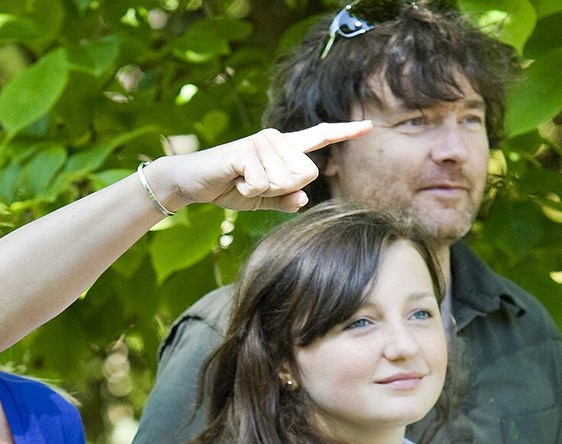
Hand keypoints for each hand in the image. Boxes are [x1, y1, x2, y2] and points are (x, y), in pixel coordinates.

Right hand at [148, 121, 370, 213]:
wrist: (193, 182)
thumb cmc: (227, 187)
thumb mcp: (260, 199)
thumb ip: (283, 199)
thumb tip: (303, 199)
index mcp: (283, 149)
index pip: (319, 136)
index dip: (344, 132)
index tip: (368, 126)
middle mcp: (276, 139)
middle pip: (306, 173)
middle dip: (282, 189)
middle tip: (254, 184)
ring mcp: (261, 142)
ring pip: (285, 181)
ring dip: (261, 190)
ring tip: (241, 180)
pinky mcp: (246, 150)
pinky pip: (262, 183)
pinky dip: (247, 191)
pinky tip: (234, 180)